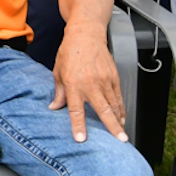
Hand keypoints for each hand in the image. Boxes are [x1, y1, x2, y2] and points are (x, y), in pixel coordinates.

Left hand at [50, 23, 126, 142]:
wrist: (86, 35)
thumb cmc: (70, 52)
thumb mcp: (58, 72)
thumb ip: (59, 93)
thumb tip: (54, 108)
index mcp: (73, 84)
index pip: (76, 110)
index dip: (78, 125)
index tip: (81, 139)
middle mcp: (91, 84)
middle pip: (103, 110)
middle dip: (113, 127)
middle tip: (120, 141)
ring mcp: (105, 80)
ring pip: (114, 105)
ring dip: (118, 120)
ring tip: (122, 134)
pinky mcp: (114, 76)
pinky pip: (119, 96)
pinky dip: (121, 108)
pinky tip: (121, 117)